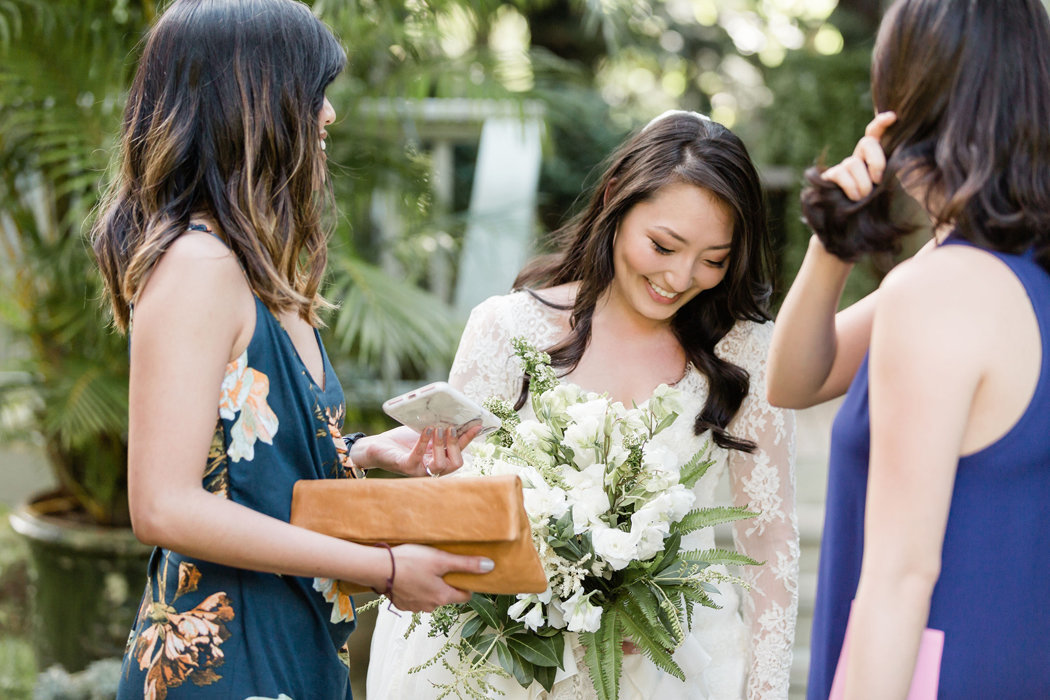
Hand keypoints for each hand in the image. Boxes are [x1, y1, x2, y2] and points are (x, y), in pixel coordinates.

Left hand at [350, 424, 482, 476]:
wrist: (376, 447)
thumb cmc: (401, 441)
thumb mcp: (424, 433)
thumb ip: (439, 428)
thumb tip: (454, 414)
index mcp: (440, 459)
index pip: (460, 451)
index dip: (469, 439)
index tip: (477, 425)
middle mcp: (432, 468)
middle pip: (455, 463)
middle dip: (456, 445)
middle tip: (451, 427)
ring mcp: (419, 470)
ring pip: (440, 465)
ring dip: (441, 445)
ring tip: (438, 429)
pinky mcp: (405, 467)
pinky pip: (418, 458)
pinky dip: (423, 442)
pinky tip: (426, 430)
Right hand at [386, 544, 493, 611]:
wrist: (377, 568)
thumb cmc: (410, 562)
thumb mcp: (441, 559)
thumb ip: (466, 564)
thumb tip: (490, 567)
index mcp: (443, 597)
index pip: (465, 595)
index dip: (466, 582)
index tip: (462, 571)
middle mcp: (430, 607)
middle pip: (447, 595)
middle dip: (446, 582)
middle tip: (440, 564)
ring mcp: (415, 607)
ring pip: (430, 596)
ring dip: (430, 585)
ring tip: (424, 568)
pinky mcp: (401, 604)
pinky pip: (415, 597)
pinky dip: (415, 588)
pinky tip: (410, 575)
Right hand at [821, 111, 896, 200]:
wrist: (855, 222)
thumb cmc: (878, 204)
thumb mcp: (891, 188)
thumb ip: (895, 177)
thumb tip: (901, 168)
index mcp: (876, 156)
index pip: (876, 133)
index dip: (881, 123)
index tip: (892, 117)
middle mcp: (860, 157)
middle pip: (866, 143)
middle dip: (876, 161)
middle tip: (878, 181)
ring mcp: (844, 166)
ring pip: (853, 163)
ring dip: (862, 183)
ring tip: (865, 197)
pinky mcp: (831, 177)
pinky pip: (840, 174)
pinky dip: (850, 186)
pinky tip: (854, 198)